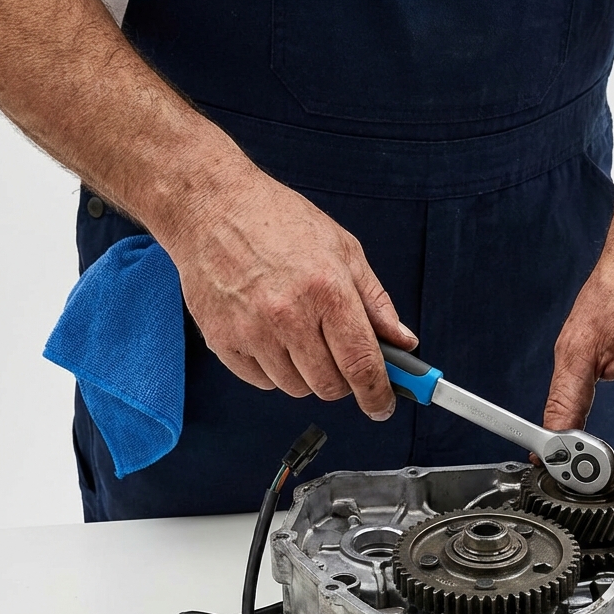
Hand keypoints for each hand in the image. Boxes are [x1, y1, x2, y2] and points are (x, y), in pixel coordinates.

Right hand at [165, 165, 414, 418]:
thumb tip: (403, 342)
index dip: (377, 395)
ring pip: (295, 388)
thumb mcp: (343, 250)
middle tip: (338, 358)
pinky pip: (262, 382)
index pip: (361, 364)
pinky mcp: (222, 340)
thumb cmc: (278, 221)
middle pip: (329, 385)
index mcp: (327, 290)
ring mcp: (252, 330)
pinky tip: (271, 337)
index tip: (382, 407)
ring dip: (305, 375)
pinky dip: (273, 371)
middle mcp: (289, 315)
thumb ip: (376, 302)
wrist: (210, 205)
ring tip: (298, 335)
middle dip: (342, 381)